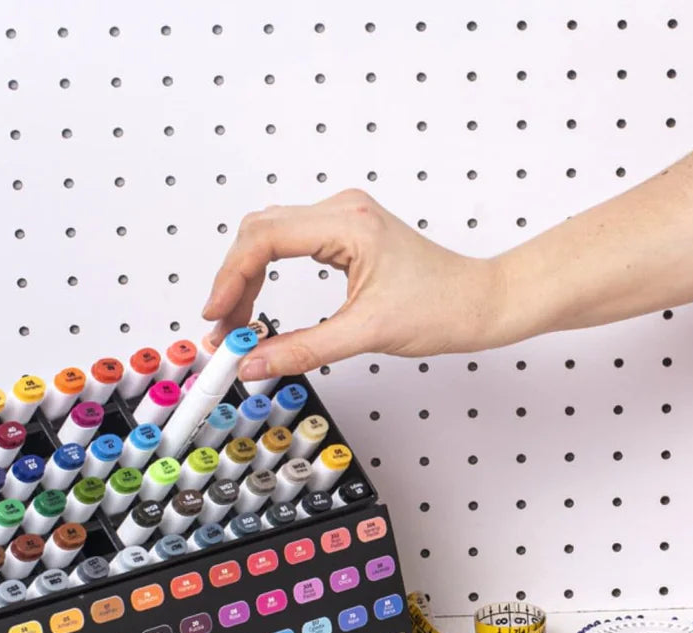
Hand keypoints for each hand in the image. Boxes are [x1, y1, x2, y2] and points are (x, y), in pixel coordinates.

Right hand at [201, 190, 505, 379]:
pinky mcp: (343, 234)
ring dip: (246, 278)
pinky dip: (265, 273)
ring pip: (268, 235)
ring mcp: (342, 219)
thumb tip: (254, 362)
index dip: (230, 277)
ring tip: (236, 323)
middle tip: (222, 328)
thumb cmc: (441, 306)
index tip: (216, 315)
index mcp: (348, 224)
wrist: (477, 302)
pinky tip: (258, 303)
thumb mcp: (365, 334)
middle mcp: (342, 211)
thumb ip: (302, 349)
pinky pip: (287, 242)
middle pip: (258, 232)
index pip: (265, 238)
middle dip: (232, 280)